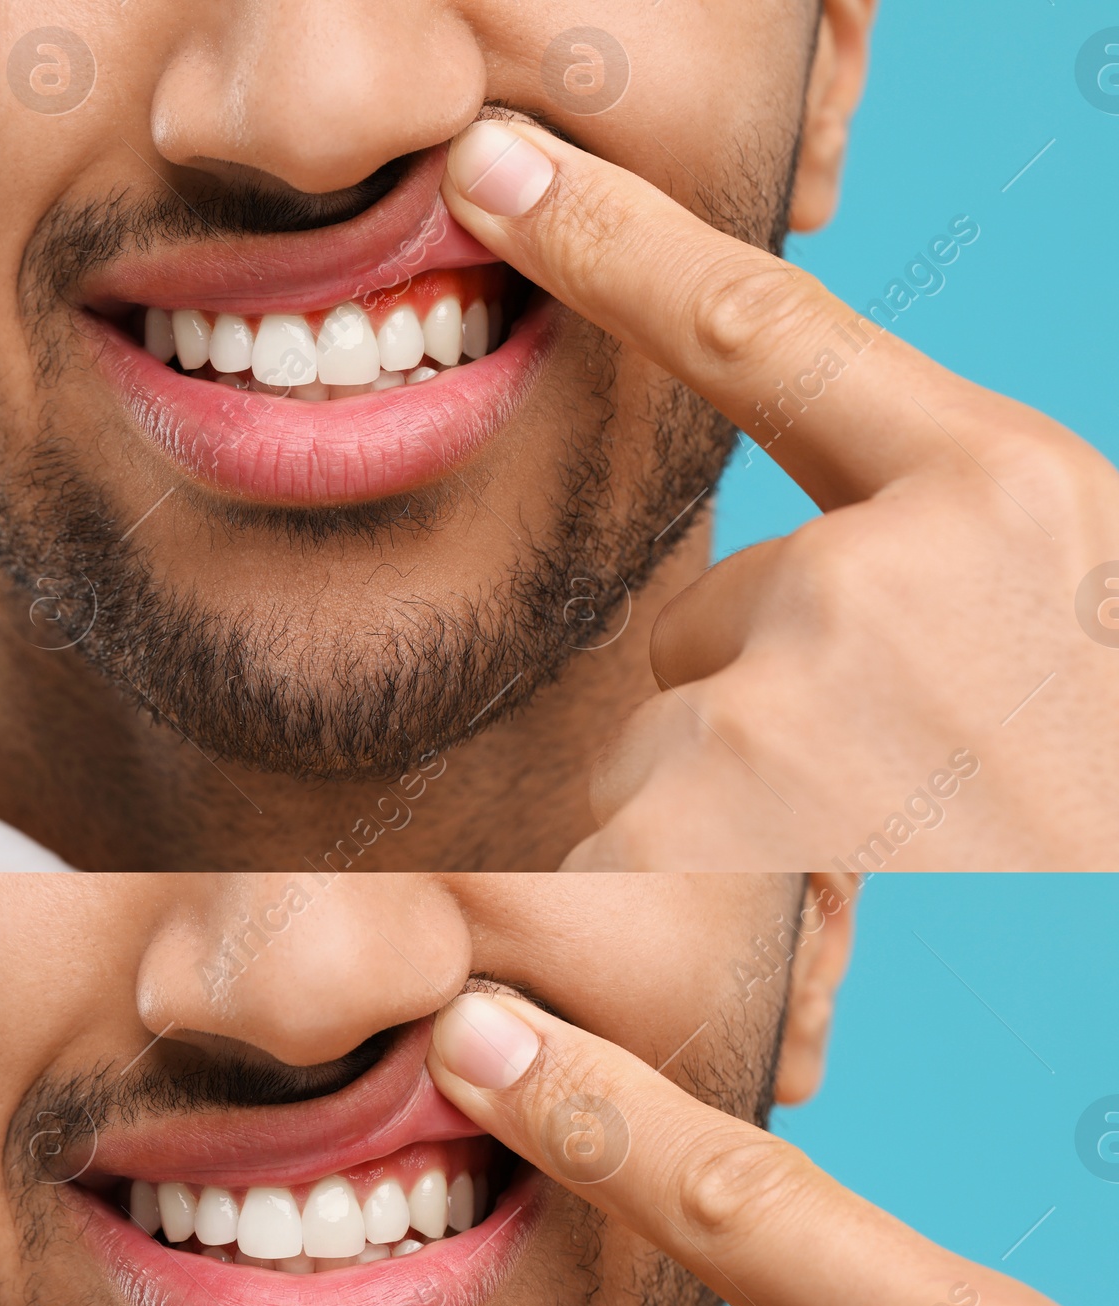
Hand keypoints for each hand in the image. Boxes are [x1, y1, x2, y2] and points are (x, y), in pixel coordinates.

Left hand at [442, 119, 1118, 869]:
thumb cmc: (1092, 744)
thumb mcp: (1052, 590)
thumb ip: (912, 527)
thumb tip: (753, 580)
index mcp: (986, 484)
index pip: (759, 323)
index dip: (610, 235)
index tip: (493, 166)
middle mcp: (881, 568)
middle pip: (696, 624)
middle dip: (754, 702)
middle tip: (895, 766)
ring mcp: (797, 691)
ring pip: (659, 738)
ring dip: (729, 793)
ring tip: (878, 837)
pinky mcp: (724, 815)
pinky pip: (624, 832)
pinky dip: (684, 868)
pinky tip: (813, 892)